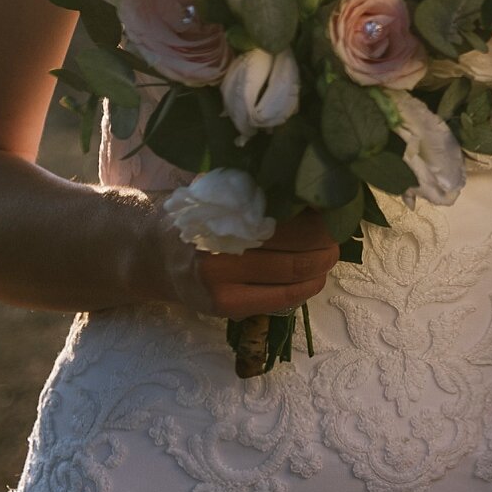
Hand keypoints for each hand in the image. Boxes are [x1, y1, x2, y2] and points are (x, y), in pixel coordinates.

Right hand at [153, 209, 342, 317]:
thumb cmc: (194, 213)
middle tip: (339, 232)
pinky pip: (278, 301)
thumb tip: (310, 185)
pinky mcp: (225, 307)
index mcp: (222, 215)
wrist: (152, 252)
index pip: (286, 218)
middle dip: (326, 243)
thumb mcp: (218, 190)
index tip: (335, 206)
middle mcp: (221, 251)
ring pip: (291, 277)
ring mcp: (222, 284)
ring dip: (320, 266)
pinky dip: (305, 288)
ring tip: (330, 254)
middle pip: (295, 251)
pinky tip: (314, 278)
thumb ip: (255, 190)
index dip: (318, 216)